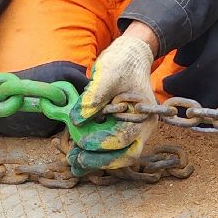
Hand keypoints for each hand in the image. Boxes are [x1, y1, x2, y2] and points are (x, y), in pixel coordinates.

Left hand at [69, 29, 156, 174]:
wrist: (129, 55)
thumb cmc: (122, 62)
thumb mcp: (107, 75)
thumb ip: (93, 98)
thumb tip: (77, 120)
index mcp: (144, 115)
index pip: (125, 138)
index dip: (103, 143)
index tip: (82, 142)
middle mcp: (142, 127)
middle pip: (125, 153)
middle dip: (101, 160)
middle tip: (77, 161)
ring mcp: (132, 129)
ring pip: (118, 153)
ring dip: (97, 159)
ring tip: (73, 162)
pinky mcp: (120, 127)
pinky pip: (110, 144)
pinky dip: (96, 151)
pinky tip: (78, 154)